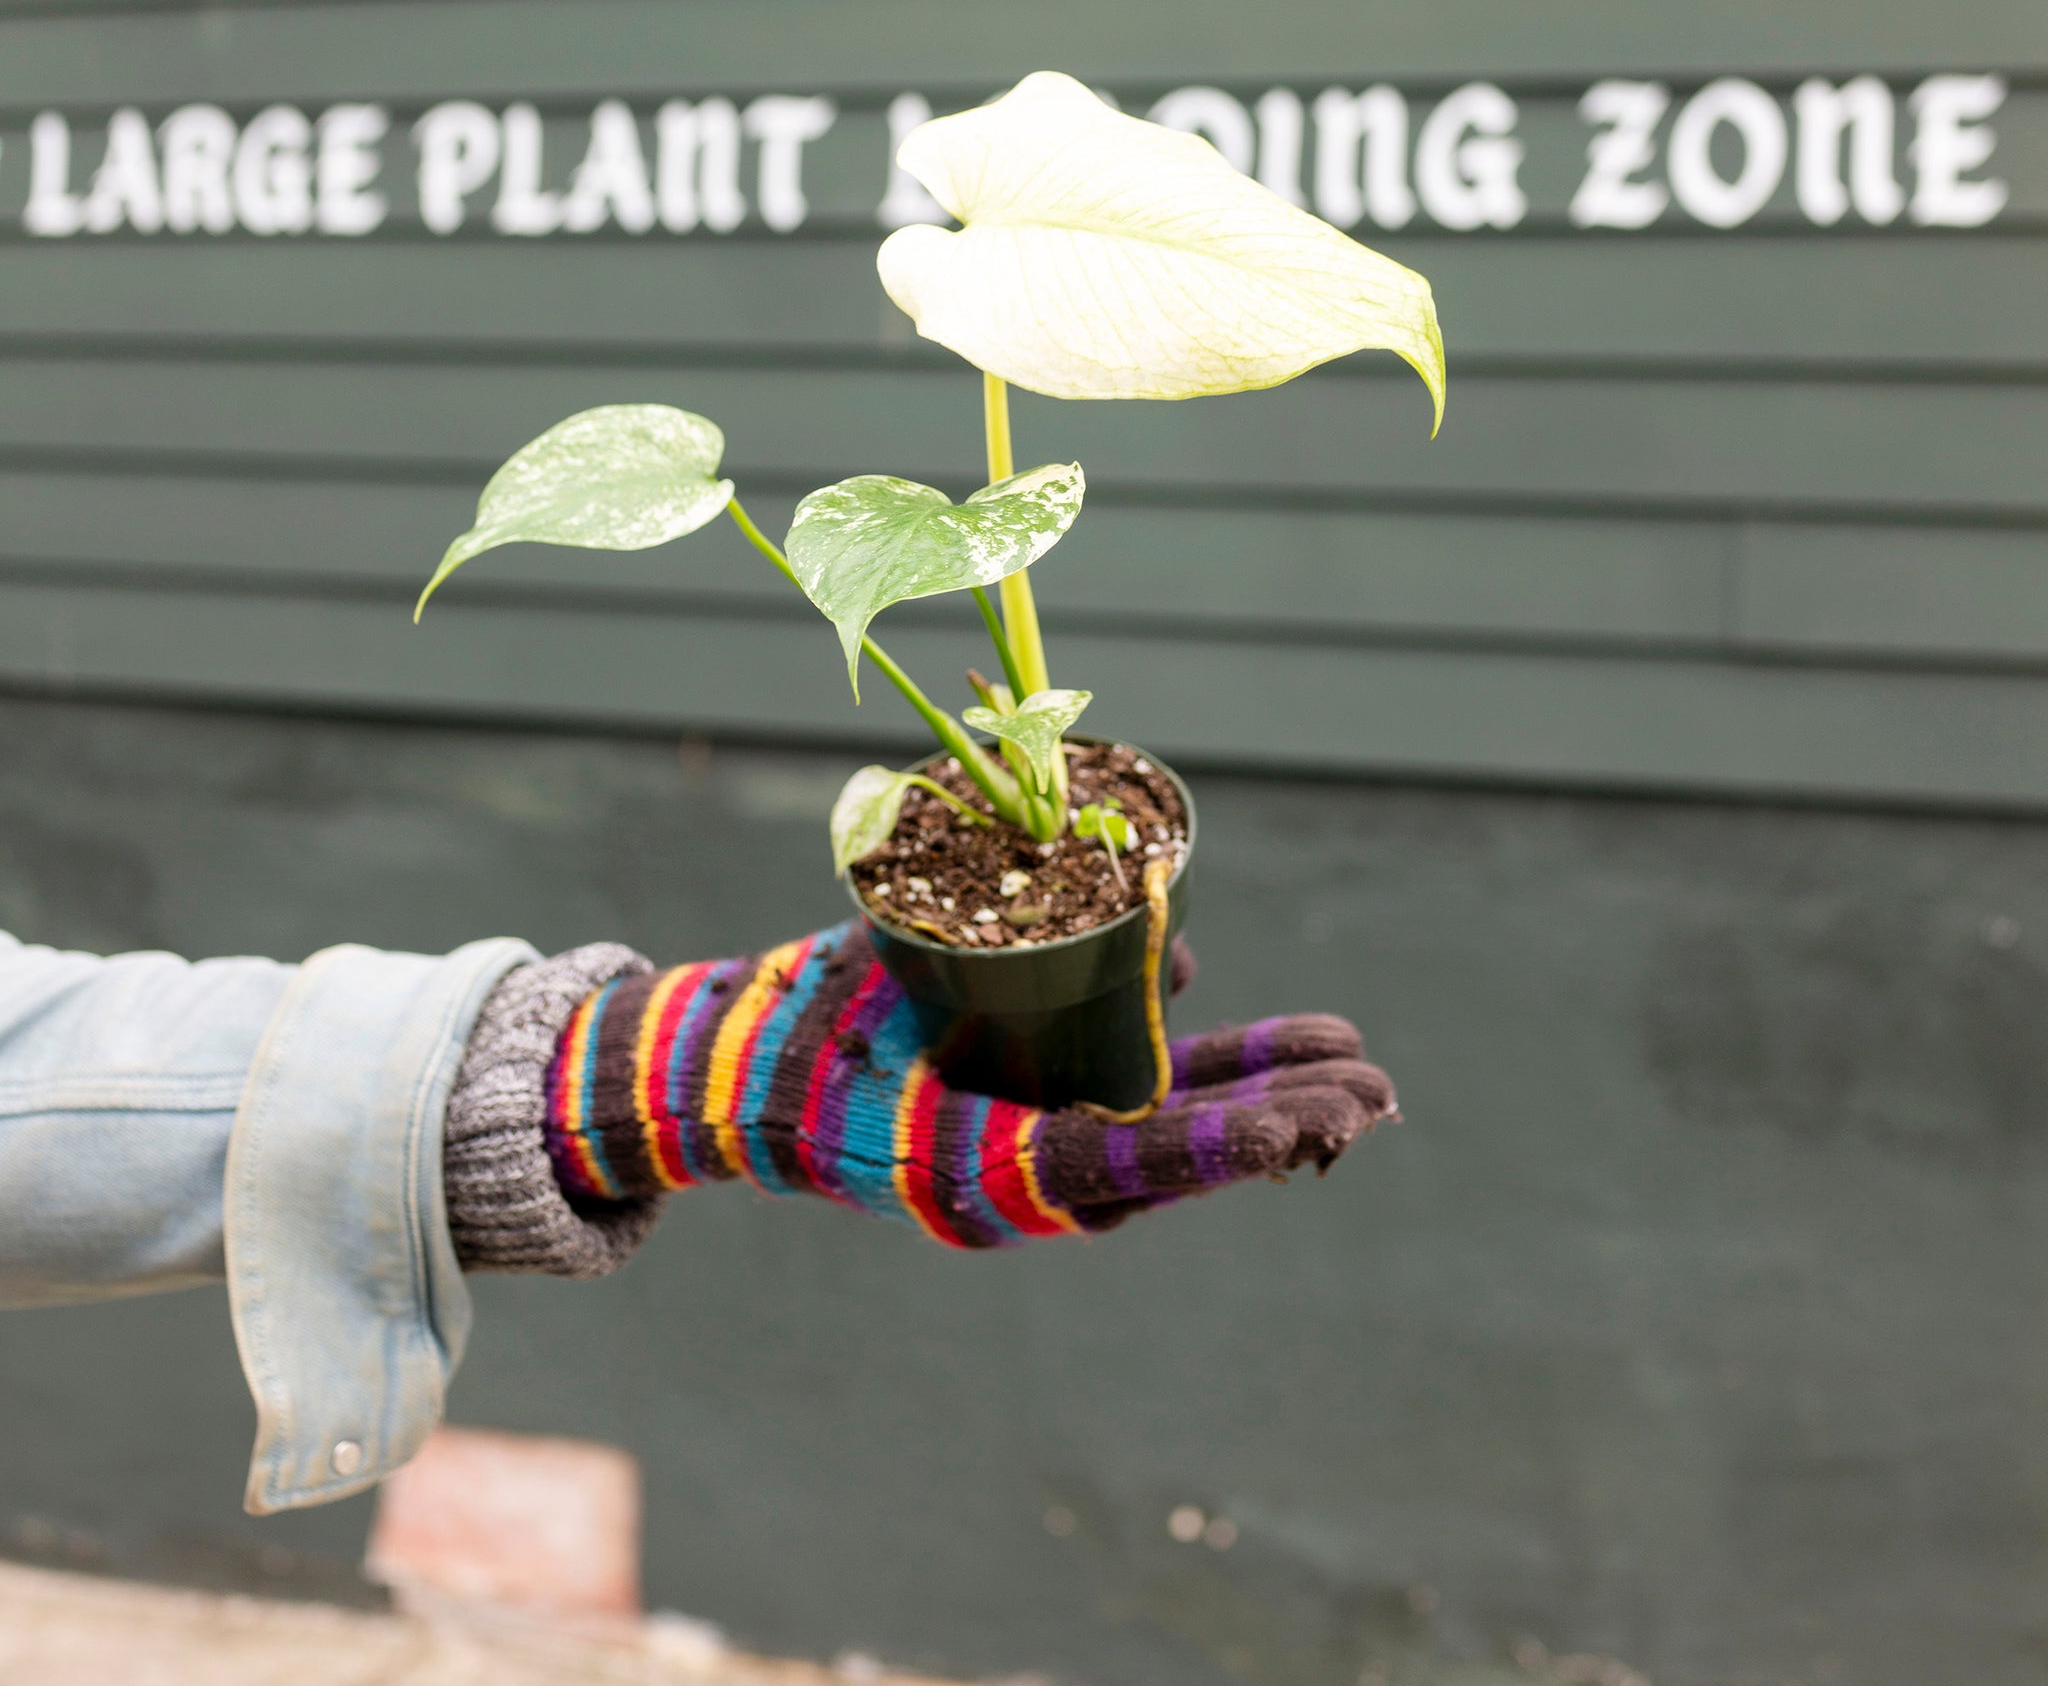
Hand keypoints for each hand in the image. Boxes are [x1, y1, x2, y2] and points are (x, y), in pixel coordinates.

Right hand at [545, 920, 1394, 1245]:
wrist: (728, 1081)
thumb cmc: (792, 1038)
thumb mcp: (883, 987)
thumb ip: (1009, 954)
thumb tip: (1177, 945)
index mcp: (976, 1177)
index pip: (1116, 1158)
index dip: (1210, 1142)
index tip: (1301, 1127)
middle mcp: (1022, 1181)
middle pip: (1175, 1155)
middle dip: (1278, 1121)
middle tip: (1378, 1095)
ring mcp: (1034, 1152)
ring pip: (1172, 1131)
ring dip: (1264, 1097)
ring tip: (1361, 1071)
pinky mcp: (1035, 1120)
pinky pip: (1140, 1104)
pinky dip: (1207, 1080)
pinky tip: (1273, 1047)